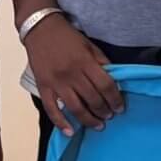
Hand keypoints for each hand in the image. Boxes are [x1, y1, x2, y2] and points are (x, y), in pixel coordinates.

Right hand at [24, 17, 122, 134]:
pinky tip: (70, 131)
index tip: (120, 107)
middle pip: (92, 98)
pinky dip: (60, 122)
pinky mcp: (43, 87)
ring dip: (88, 119)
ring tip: (97, 125)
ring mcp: (56, 83)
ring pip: (75, 107)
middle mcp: (71, 74)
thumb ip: (101, 62)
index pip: (105, 86)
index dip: (115, 99)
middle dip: (104, 111)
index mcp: (85, 62)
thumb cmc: (67, 37)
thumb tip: (113, 80)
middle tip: (109, 116)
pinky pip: (51, 109)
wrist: (40, 29)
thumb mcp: (89, 45)